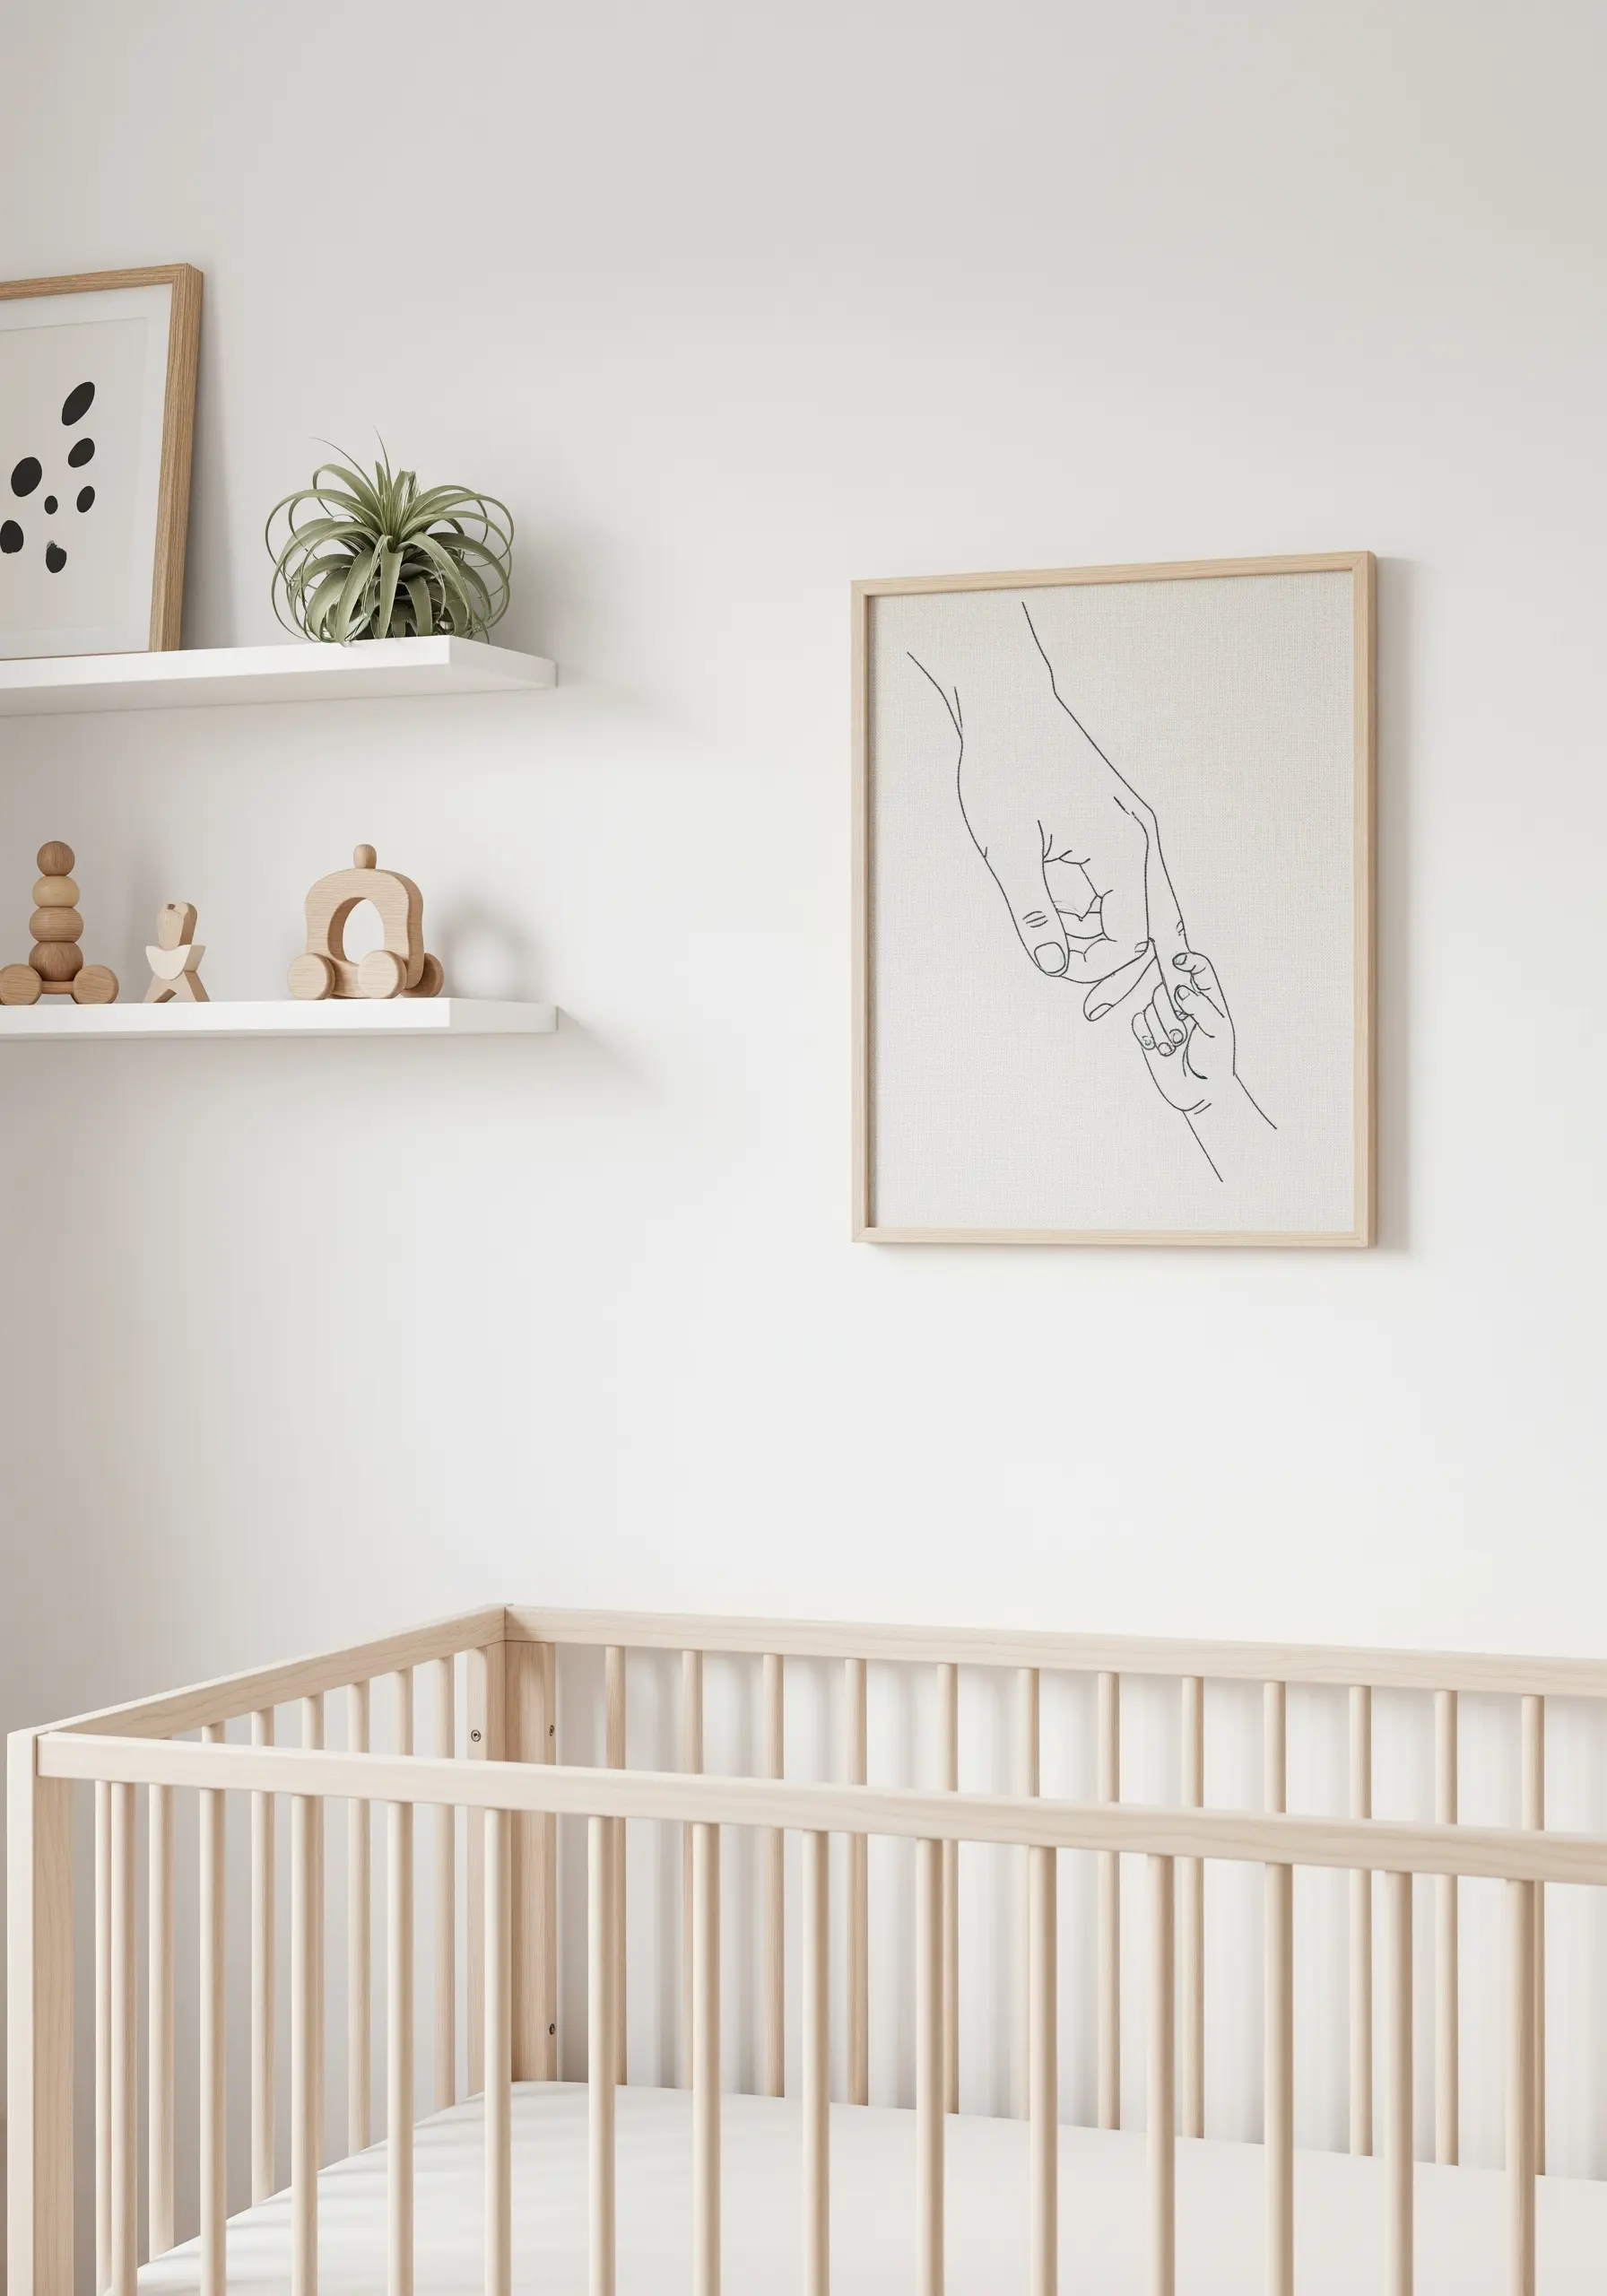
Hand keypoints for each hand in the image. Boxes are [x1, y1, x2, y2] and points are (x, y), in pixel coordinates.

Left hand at [917, 602, 1187, 1017]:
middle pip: (1155, 931)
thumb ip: (1034, 912)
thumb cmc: (1003, 769)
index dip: (1096, 967)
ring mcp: (1136, 832)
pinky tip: (1053, 897)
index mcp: (1123, 849)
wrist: (1007, 704)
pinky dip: (1095, 905)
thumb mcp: (1007, 849)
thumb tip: (1053, 965)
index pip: (1132, 939)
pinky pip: (1123, 885)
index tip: (1053, 967)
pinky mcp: (1121, 826)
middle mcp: (1142, 842)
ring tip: (1046, 920)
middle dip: (1119, 967)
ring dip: (1098, 932)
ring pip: (1138, 910)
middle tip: (1088, 1006)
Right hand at [1130, 949, 1274, 1178]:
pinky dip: (1147, 1036)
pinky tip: (1159, 1050)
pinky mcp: (1148, 1030)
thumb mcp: (1217, 1032)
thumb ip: (1201, 1007)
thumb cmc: (1215, 1060)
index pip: (1198, 967)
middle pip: (1166, 986)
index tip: (1177, 963)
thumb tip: (1179, 990)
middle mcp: (1184, 1002)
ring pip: (1151, 1004)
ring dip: (1161, 1029)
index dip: (1188, 959)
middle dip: (1170, 1011)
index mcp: (1207, 996)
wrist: (1199, 1091)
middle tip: (1182, 1034)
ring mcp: (1164, 1015)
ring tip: (1174, 1047)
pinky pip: (1138, 1021)